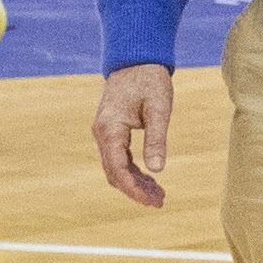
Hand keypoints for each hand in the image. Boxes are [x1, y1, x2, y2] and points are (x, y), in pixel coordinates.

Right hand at [93, 62, 173, 207]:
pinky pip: (119, 159)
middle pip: (114, 172)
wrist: (137, 60)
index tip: (152, 201)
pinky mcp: (112, 132)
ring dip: (135, 183)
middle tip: (160, 202)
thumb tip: (157, 169)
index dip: (133, 188)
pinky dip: (134, 172)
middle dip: (135, 190)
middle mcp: (102, 134)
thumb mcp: (159, 108)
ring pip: (116, 168)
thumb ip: (157, 138)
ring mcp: (105, 133)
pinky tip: (151, 179)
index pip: (117, 168)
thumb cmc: (149, 81)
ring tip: (159, 196)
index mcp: (110, 129)